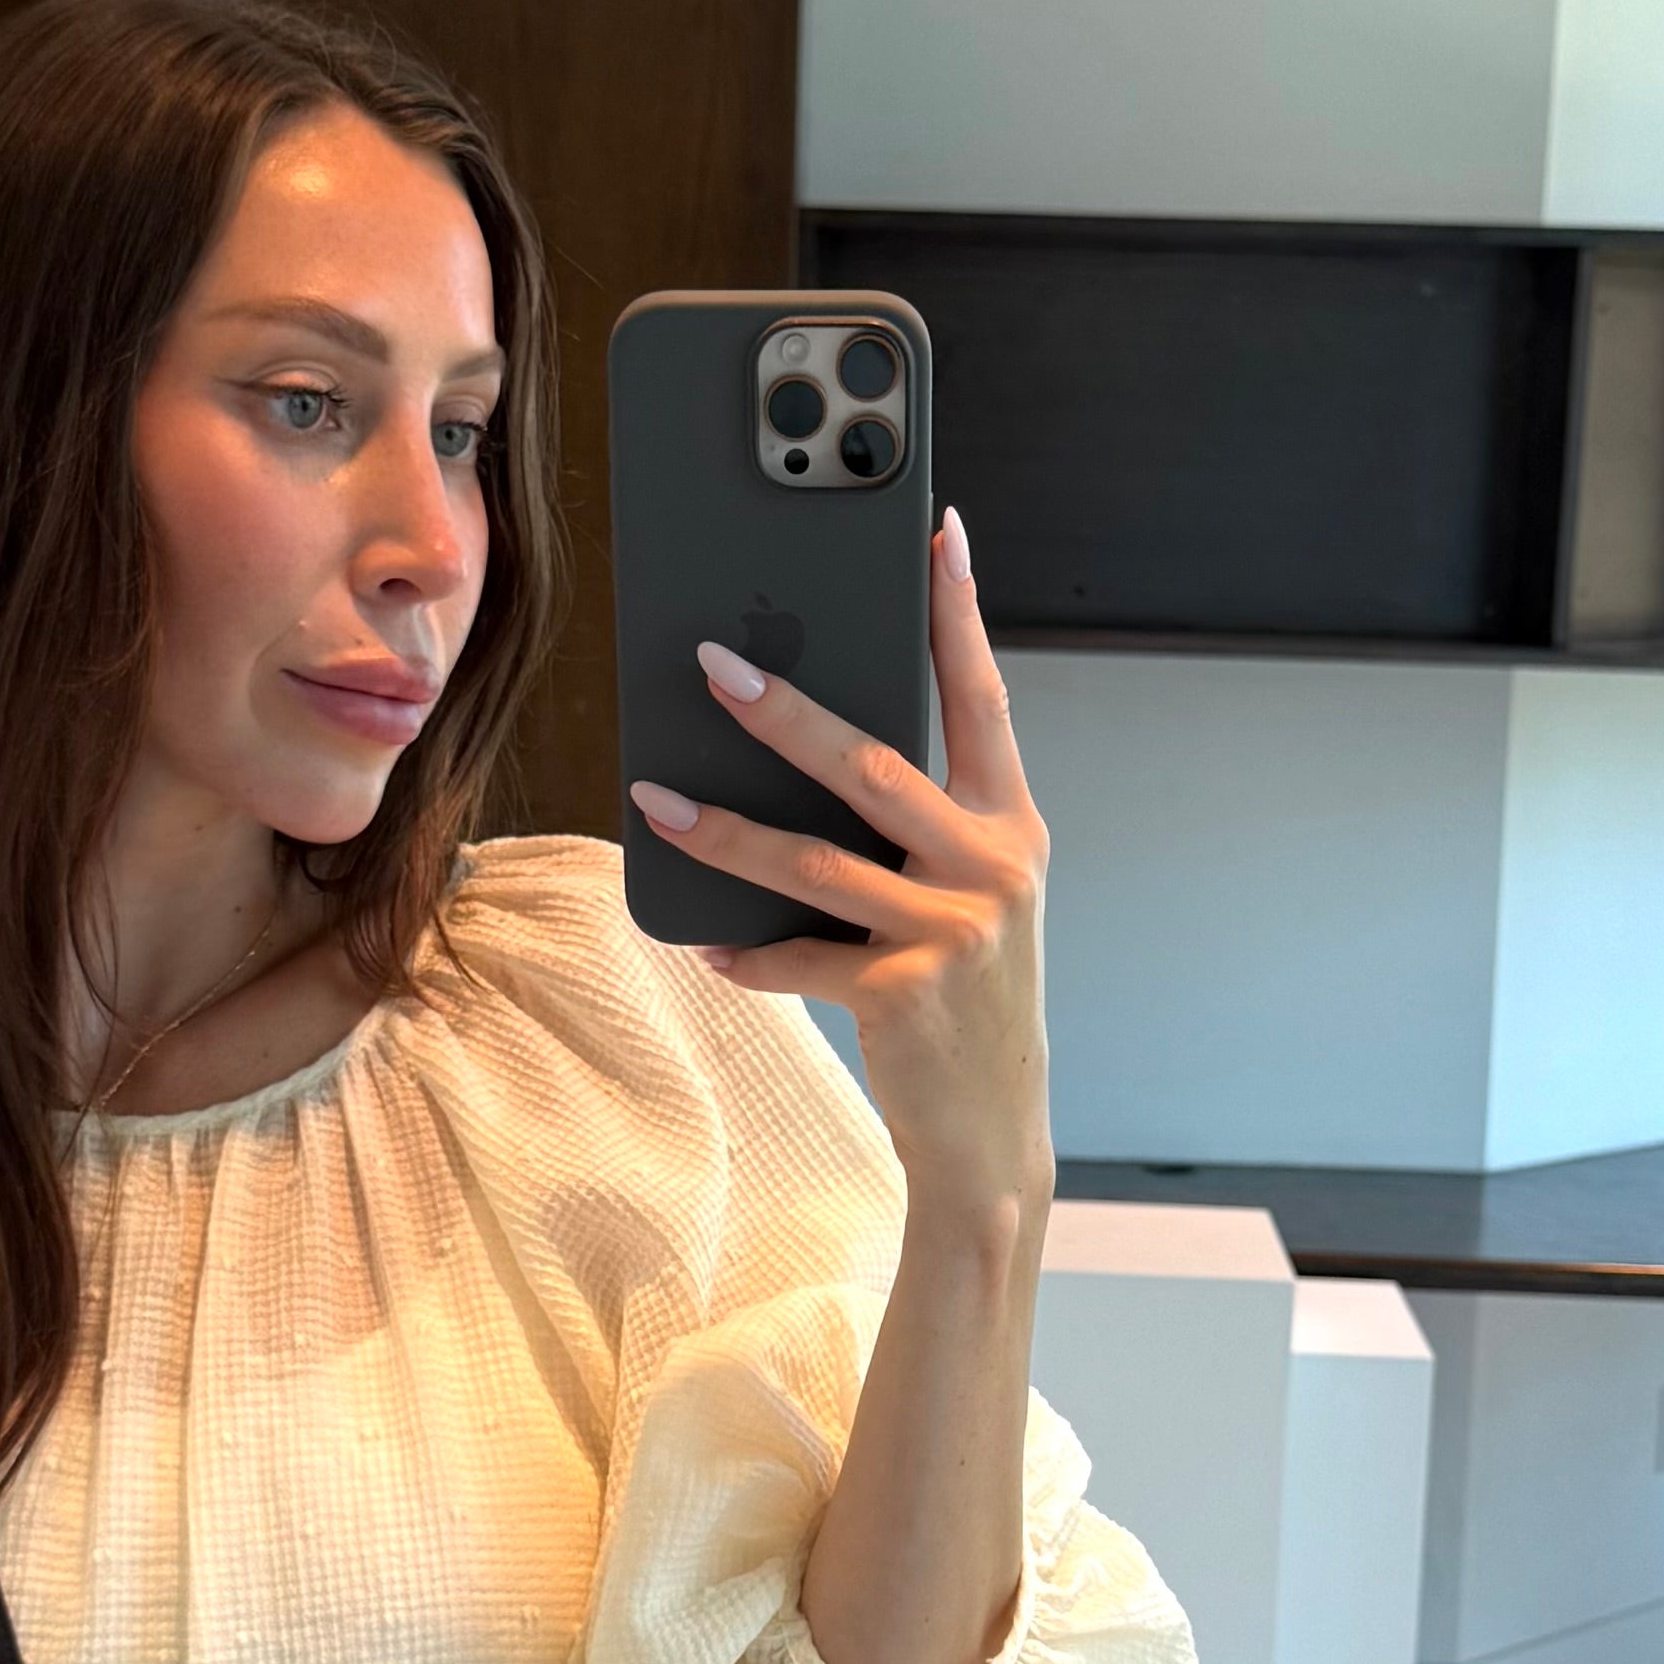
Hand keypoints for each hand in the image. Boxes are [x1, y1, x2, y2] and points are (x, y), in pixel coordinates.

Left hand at [630, 504, 1053, 1234]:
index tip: (937, 532)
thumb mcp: (967, 899)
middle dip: (784, 712)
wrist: (993, 1131)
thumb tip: (807, 753)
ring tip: (655, 797)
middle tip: (711, 664)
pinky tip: (708, 946)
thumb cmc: (967, 998)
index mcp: (1009, 826)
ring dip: (722, 830)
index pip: (981, 698)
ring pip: (813, 862)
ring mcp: (951, 932)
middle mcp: (990, 868)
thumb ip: (918, 828)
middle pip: (870, 767)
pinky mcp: (904, 995)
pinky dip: (747, 955)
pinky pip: (799, 959)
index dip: (957, 613)